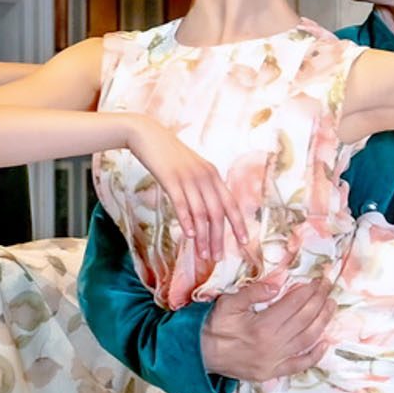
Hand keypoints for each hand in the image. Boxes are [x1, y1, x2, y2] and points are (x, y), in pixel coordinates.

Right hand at [129, 119, 233, 305]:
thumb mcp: (193, 168)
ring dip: (203, 237)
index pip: (231, 204)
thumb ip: (203, 186)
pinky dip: (187, 221)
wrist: (148, 135)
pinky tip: (190, 236)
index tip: (244, 242)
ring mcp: (188, 178)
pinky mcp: (170, 179)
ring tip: (203, 255)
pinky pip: (181, 204)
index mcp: (213, 175)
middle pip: (217, 213)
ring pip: (200, 213)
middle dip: (219, 238)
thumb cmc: (170, 156)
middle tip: (217, 258)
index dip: (238, 224)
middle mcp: (205, 177)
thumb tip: (209, 211)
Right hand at [196, 277, 331, 381]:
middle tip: (327, 287)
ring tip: (331, 306)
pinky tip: (324, 342)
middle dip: (319, 301)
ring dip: (322, 322)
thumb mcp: (228, 303)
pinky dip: (314, 355)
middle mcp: (273, 345)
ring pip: (306, 339)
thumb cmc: (214, 326)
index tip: (317, 280)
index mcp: (262, 326)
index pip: (293, 305)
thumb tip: (276, 285)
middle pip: (304, 320)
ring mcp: (274, 361)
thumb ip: (253, 293)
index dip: (308, 291)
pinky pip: (299, 365)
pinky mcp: (272, 372)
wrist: (200, 354)